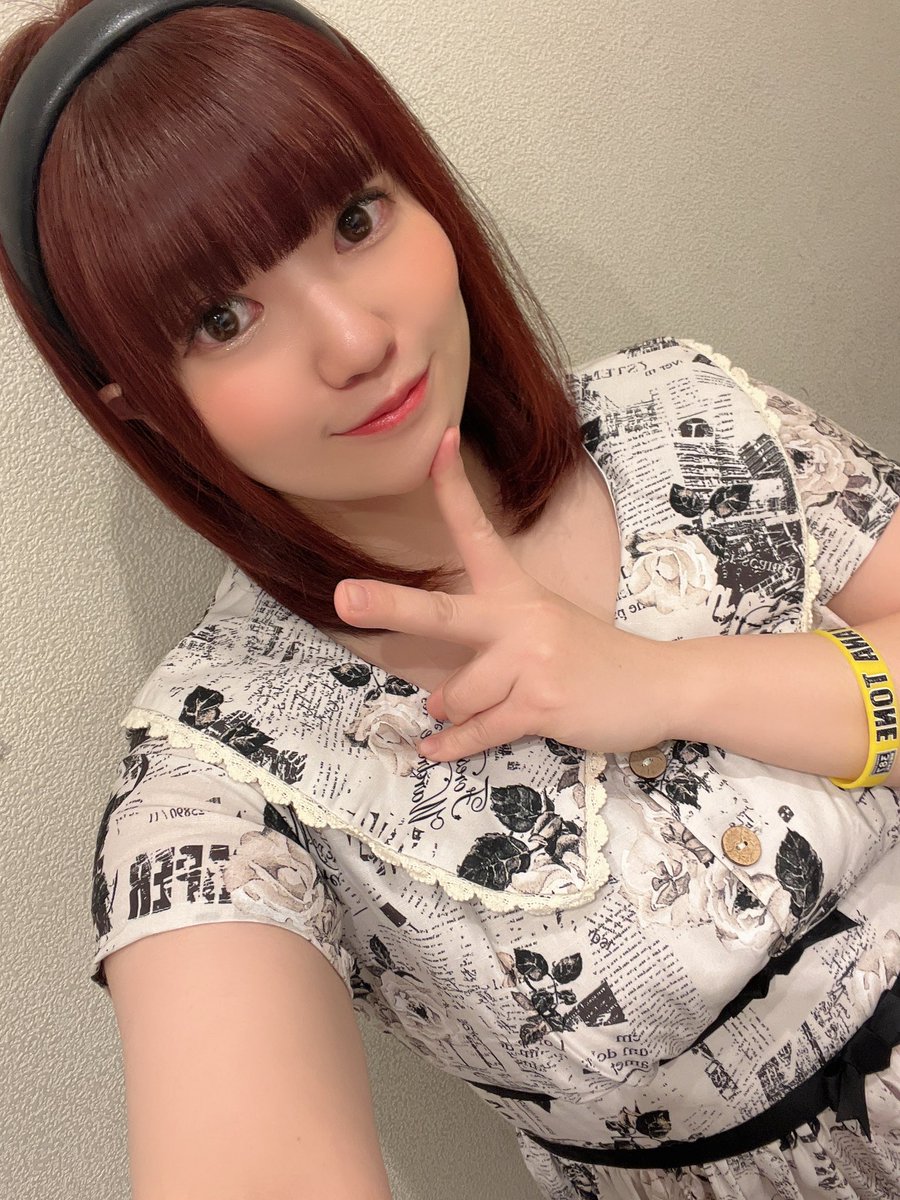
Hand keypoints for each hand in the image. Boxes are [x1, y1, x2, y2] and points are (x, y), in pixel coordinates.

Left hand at [333, 426, 679, 760]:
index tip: (438, 444)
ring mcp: (532, 660)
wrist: (659, 685)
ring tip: (462, 712)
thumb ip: (491, 646)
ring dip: (453, 710)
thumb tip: (436, 695)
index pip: (478, 532)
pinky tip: (436, 749)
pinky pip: (481, 729)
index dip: (454, 488)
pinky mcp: (541, 703)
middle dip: (391, 607)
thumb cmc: (591, 657)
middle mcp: (521, 618)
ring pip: (459, 694)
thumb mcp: (545, 625)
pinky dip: (455, 745)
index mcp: (518, 590)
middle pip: (443, 613)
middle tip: (346, 598)